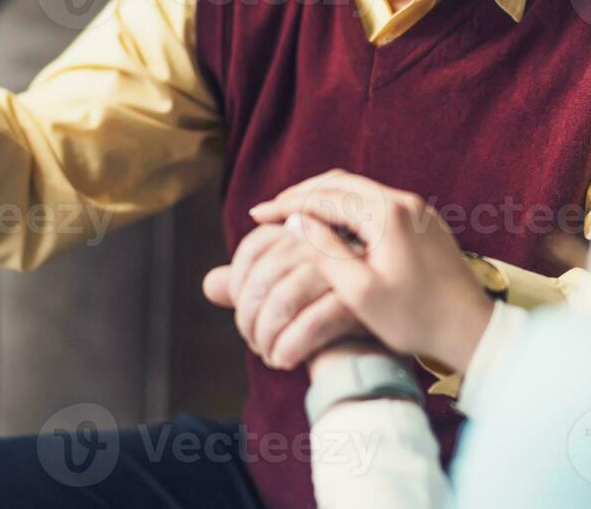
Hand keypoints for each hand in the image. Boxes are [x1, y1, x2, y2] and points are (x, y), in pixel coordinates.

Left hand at [202, 223, 367, 369]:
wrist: (379, 345)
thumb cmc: (328, 317)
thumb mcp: (288, 298)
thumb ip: (250, 288)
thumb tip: (211, 285)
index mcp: (306, 229)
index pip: (254, 247)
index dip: (240, 284)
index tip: (244, 316)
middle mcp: (325, 240)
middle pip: (266, 274)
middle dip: (250, 317)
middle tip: (254, 343)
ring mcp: (345, 267)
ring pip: (284, 298)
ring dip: (267, 335)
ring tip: (268, 355)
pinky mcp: (360, 300)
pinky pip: (310, 323)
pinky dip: (289, 347)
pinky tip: (284, 361)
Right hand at [250, 170, 493, 374]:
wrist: (470, 329)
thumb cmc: (415, 319)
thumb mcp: (360, 293)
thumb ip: (325, 253)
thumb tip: (296, 221)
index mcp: (387, 215)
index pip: (325, 197)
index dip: (286, 205)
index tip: (255, 216)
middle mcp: (404, 203)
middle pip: (341, 183)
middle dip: (302, 194)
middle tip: (268, 210)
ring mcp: (417, 210)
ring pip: (359, 191)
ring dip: (323, 199)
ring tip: (293, 216)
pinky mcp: (424, 223)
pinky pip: (375, 203)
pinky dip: (346, 209)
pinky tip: (331, 227)